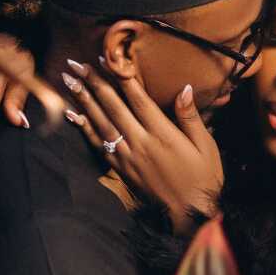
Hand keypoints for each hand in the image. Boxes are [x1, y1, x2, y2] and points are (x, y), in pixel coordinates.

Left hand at [62, 60, 222, 234]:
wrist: (190, 215)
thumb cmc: (203, 177)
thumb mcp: (206, 146)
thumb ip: (191, 117)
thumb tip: (183, 88)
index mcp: (163, 135)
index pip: (138, 99)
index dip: (121, 77)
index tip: (106, 58)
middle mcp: (141, 144)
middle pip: (113, 107)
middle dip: (93, 83)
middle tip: (76, 63)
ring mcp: (128, 158)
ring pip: (101, 123)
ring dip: (83, 101)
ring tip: (69, 82)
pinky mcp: (122, 170)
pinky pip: (99, 145)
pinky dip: (85, 128)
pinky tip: (73, 115)